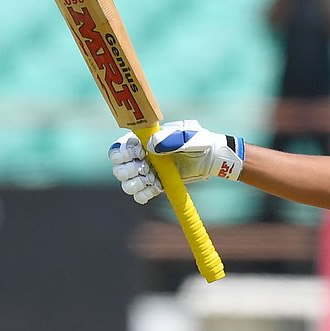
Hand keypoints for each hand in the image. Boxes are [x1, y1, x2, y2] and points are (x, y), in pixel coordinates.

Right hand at [109, 119, 245, 203]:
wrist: (211, 157)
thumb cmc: (198, 140)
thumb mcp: (185, 135)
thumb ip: (169, 139)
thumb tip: (150, 146)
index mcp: (142, 140)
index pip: (119, 148)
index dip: (122, 153)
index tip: (139, 153)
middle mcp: (141, 157)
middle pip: (119, 168)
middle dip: (127, 171)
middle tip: (145, 168)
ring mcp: (148, 172)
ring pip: (127, 184)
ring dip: (134, 184)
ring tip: (150, 179)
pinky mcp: (157, 185)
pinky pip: (141, 195)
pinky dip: (143, 195)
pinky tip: (155, 188)